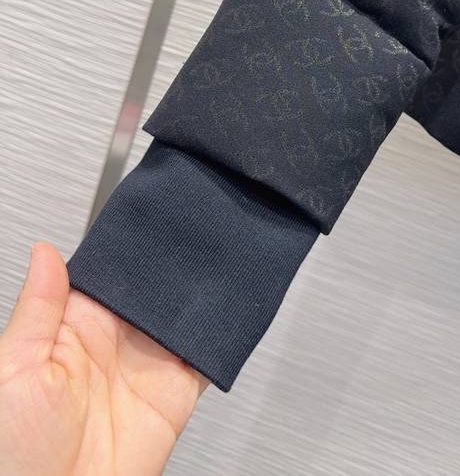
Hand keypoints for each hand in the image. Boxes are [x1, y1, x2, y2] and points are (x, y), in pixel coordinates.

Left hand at [0, 243, 207, 475]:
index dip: (129, 248)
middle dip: (171, 265)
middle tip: (189, 241)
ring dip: (198, 296)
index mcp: (73, 326)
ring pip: (184, 315)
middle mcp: (114, 340)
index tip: (150, 222)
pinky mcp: (177, 393)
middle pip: (153, 287)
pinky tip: (223, 314)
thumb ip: (38, 309)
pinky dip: (220, 335)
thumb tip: (44, 253)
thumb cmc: (14, 457)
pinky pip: (207, 356)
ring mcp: (148, 365)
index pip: (108, 272)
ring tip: (211, 271)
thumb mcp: (15, 372)